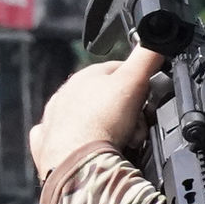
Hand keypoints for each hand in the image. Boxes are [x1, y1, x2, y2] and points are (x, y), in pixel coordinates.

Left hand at [28, 49, 160, 182]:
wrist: (76, 164)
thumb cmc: (101, 123)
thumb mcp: (133, 82)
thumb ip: (146, 57)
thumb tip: (156, 38)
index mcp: (83, 77)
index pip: (118, 71)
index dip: (139, 85)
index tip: (147, 102)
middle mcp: (64, 97)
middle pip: (106, 99)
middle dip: (126, 114)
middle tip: (136, 129)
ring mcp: (54, 122)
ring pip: (89, 120)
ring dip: (108, 130)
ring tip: (120, 143)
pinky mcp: (48, 147)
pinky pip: (66, 142)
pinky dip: (80, 146)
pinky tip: (92, 152)